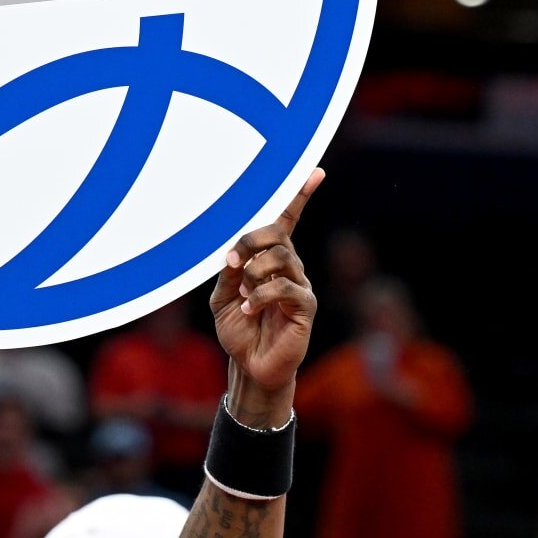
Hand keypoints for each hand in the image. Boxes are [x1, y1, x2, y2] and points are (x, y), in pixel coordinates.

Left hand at [209, 169, 322, 426]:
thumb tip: (234, 254)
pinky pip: (286, 288)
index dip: (300, 195)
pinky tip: (249, 310)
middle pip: (277, 233)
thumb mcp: (221, 297)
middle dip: (250, 241)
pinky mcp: (305, 307)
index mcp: (270, 258)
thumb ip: (229, 272)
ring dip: (254, 273)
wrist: (249, 366)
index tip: (316, 171)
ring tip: (242, 296)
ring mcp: (300, 285)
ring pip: (281, 257)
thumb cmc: (237, 330)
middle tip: (232, 264)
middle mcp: (290, 266)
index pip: (288, 220)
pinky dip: (260, 296)